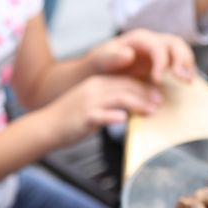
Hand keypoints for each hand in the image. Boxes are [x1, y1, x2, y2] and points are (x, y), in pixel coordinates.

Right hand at [42, 74, 164, 147]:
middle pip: (126, 87)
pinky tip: (125, 120)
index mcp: (96, 83)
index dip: (144, 86)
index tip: (158, 93)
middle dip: (146, 93)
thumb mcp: (90, 104)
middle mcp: (94, 88)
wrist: (46, 127)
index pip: (125, 80)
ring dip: (138, 103)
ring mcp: (89, 102)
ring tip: (152, 110)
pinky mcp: (85, 117)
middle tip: (161, 101)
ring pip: (119, 98)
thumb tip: (128, 110)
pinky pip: (103, 115)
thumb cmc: (70, 119)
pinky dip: (115, 116)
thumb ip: (109, 103)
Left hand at [91, 29, 195, 84]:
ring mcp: (159, 51)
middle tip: (183, 79)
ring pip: (180, 51)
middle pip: (175, 44)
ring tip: (188, 81)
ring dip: (188, 64)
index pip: (157, 46)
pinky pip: (179, 61)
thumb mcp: (100, 60)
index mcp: (139, 39)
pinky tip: (187, 82)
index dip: (161, 62)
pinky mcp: (162, 61)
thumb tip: (129, 54)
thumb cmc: (100, 64)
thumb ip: (111, 56)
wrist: (100, 69)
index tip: (158, 80)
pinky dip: (186, 70)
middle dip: (182, 60)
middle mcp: (152, 41)